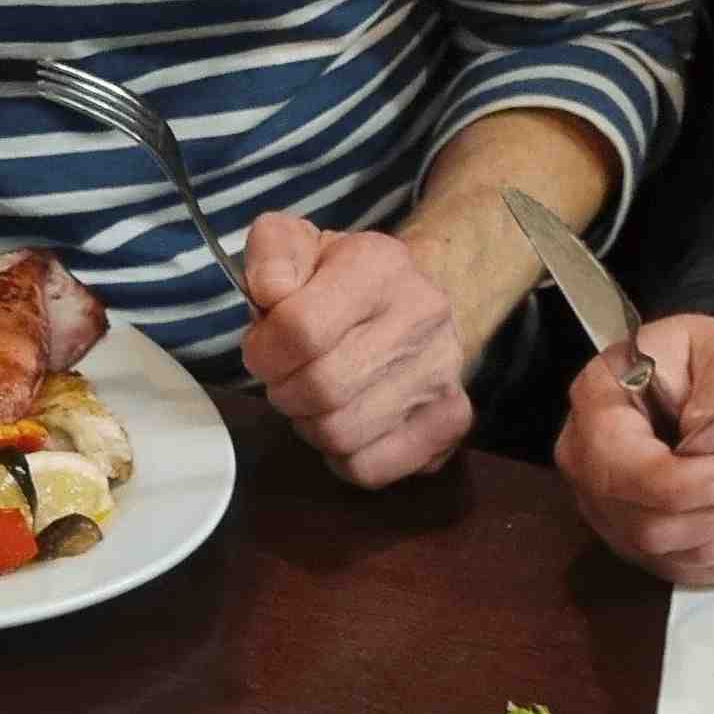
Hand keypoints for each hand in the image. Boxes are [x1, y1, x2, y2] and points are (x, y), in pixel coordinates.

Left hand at [238, 214, 474, 486]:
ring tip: (317, 398)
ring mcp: (443, 372)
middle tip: (286, 378)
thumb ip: (270, 254)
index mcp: (381, 266)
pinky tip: (346, 423)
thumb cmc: (341, 282)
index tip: (262, 350)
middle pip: (321, 389)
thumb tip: (270, 291)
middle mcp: (423, 316)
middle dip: (284, 391)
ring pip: (341, 434)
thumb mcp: (297, 245)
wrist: (412, 303)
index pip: (300, 330)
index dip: (263, 352)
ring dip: (311, 425)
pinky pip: (370, 468)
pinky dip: (342, 457)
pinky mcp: (451, 421)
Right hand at [552, 316, 713, 584]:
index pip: (622, 472)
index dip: (687, 486)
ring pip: (674, 556)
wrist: (700, 380)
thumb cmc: (709, 358)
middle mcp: (585, 465)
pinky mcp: (633, 545)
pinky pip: (691, 573)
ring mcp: (605, 511)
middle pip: (648, 528)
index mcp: (597, 402)